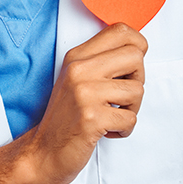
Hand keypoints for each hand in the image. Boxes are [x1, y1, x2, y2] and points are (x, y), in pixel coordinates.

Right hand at [0, 23, 147, 183]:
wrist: (44, 152)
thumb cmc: (65, 117)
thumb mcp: (77, 79)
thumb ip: (100, 60)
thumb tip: (137, 49)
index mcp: (78, 56)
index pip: (121, 31)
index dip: (138, 46)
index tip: (131, 65)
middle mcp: (80, 70)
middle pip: (136, 57)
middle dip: (138, 79)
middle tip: (122, 96)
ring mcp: (85, 93)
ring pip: (137, 90)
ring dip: (131, 109)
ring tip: (112, 115)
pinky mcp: (92, 118)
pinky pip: (130, 118)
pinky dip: (124, 129)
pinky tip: (107, 130)